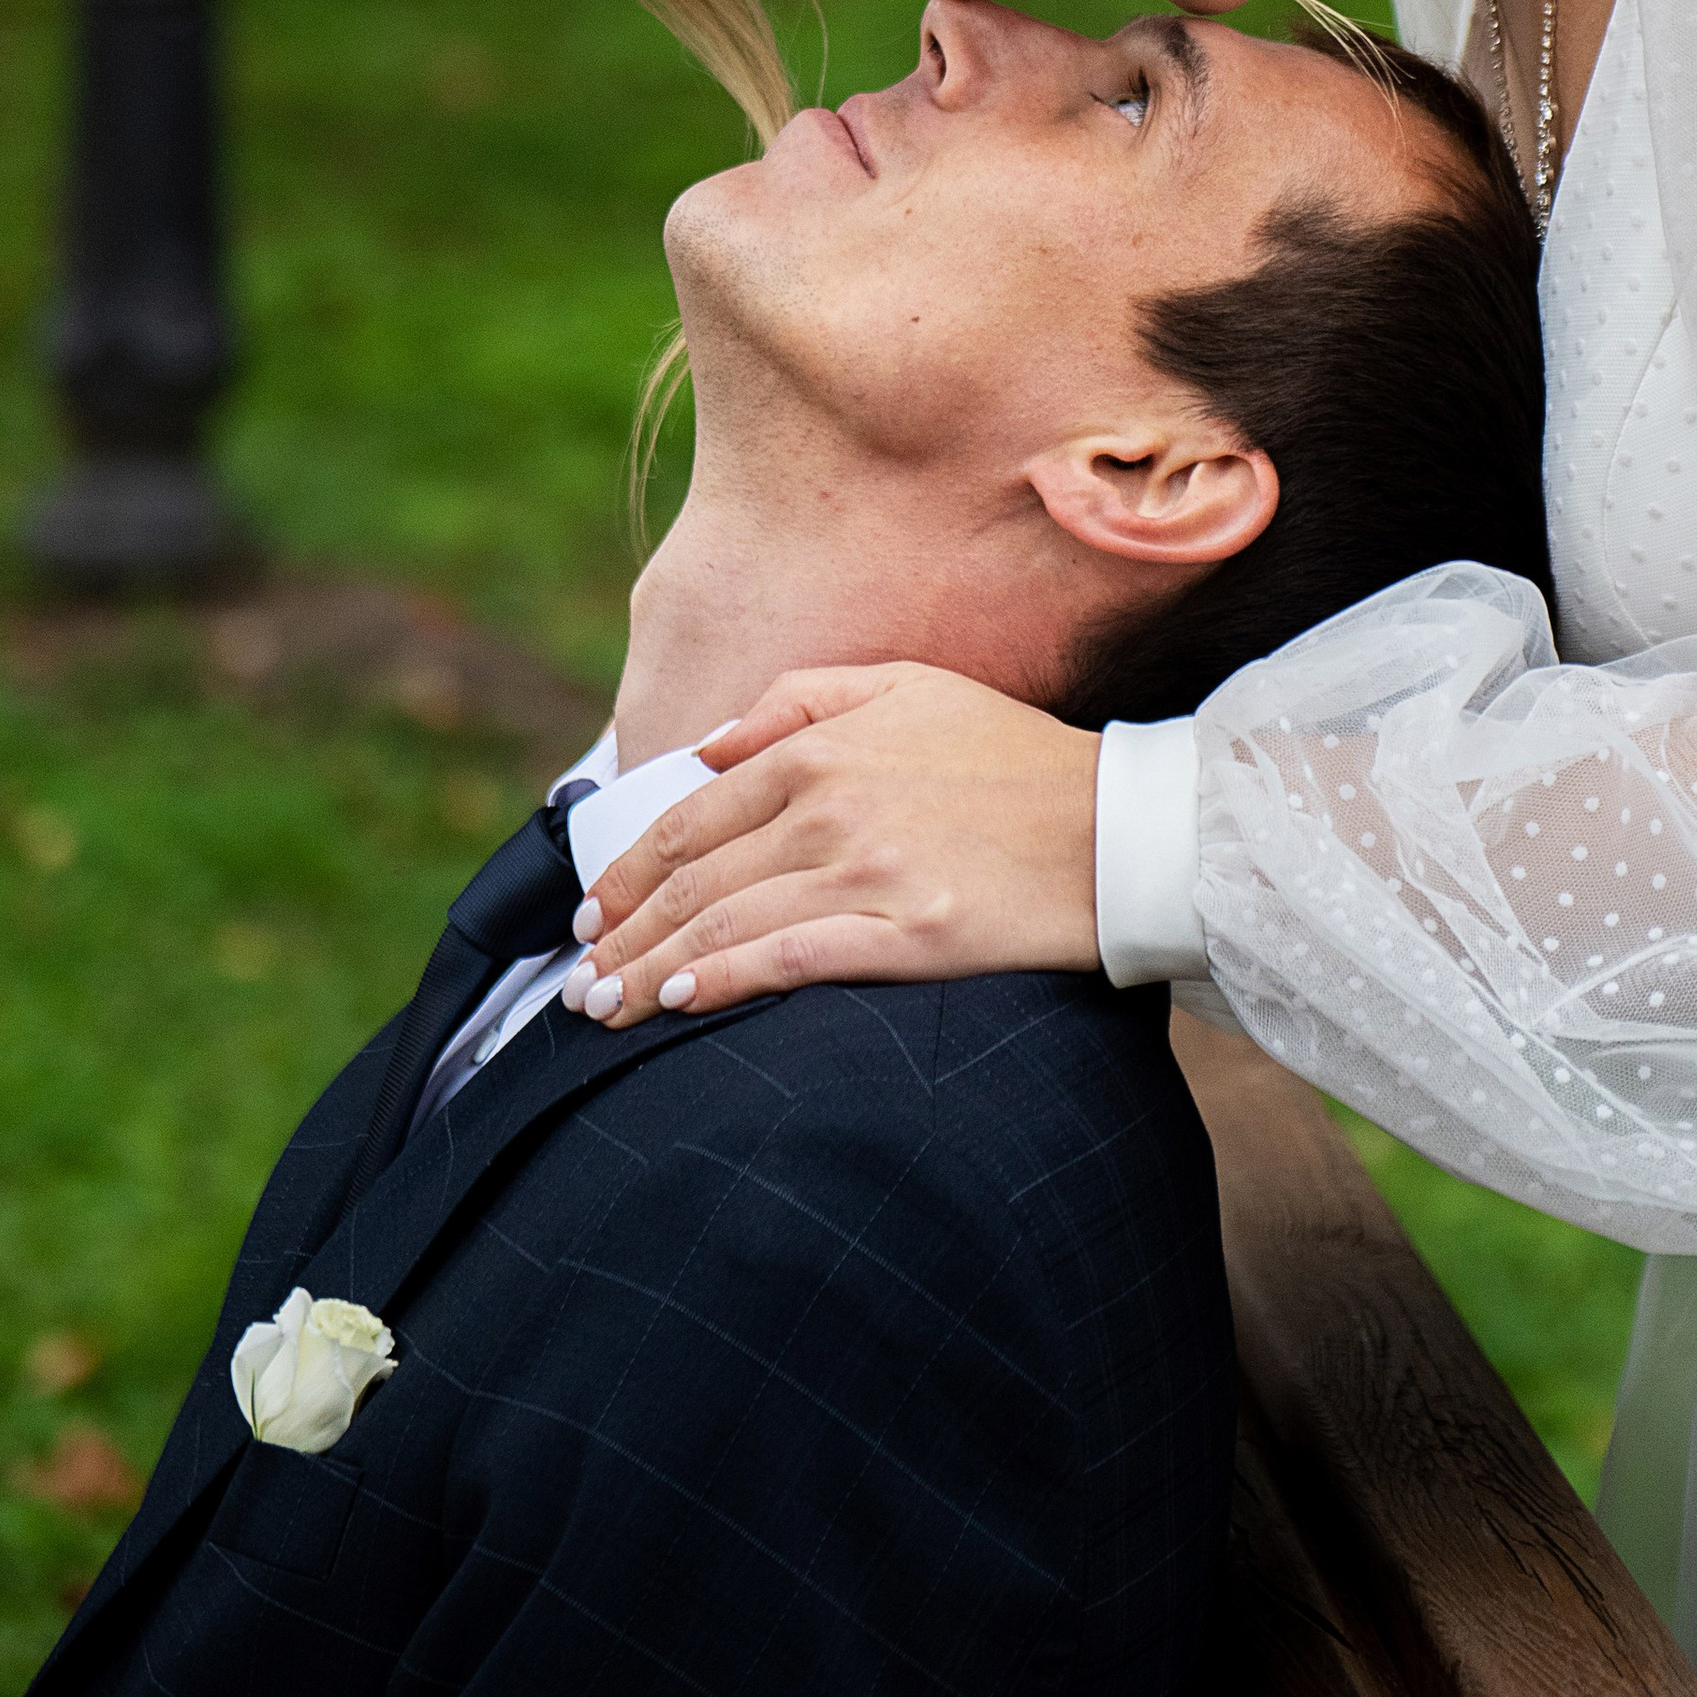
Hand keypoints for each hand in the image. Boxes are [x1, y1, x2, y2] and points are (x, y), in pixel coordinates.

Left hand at [565, 666, 1100, 1024]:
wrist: (1118, 827)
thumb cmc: (1013, 757)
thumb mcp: (909, 687)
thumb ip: (800, 701)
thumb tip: (708, 746)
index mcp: (821, 748)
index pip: (689, 820)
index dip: (626, 873)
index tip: (590, 915)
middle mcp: (829, 805)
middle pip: (691, 882)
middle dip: (621, 936)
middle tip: (578, 979)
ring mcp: (865, 871)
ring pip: (723, 927)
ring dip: (649, 971)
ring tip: (603, 1009)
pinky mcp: (905, 935)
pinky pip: (786, 963)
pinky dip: (721, 984)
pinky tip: (678, 1004)